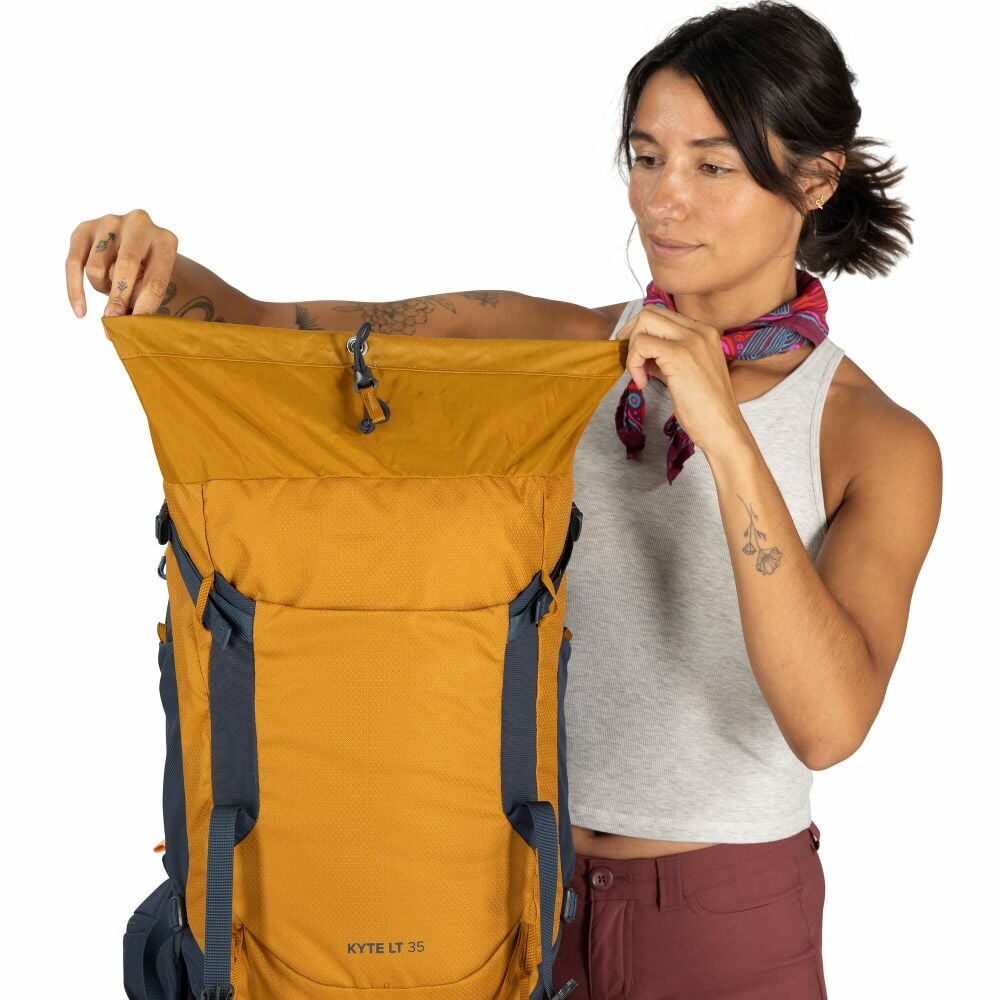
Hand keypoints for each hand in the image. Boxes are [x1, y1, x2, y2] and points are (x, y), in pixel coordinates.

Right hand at [65, 208, 178, 335]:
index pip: (155, 279)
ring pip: (96, 268)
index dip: (145, 306)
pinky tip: (81, 312)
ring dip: (103, 288)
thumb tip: (118, 326)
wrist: (138, 249)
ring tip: (113, 289)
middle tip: (114, 320)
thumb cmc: (150, 274)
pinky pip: (73, 264)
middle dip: (119, 297)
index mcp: (165, 241)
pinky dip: (75, 291)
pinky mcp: (84, 228)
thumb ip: (142, 301)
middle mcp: (139, 224)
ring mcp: (110, 222)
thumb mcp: (155, 285)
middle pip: (126, 265)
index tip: (135, 327)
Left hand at [615, 303, 747, 457]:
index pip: (663, 314)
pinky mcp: (679, 355)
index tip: (636, 354)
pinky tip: (643, 383)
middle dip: (632, 335)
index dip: (642, 331)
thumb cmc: (705, 408)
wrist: (723, 428)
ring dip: (633, 350)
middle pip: (650, 312)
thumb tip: (641, 352)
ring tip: (640, 376)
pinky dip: (633, 363)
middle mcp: (700, 330)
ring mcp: (691, 340)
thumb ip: (666, 357)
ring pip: (644, 323)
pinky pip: (641, 344)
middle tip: (631, 362)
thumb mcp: (685, 373)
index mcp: (704, 332)